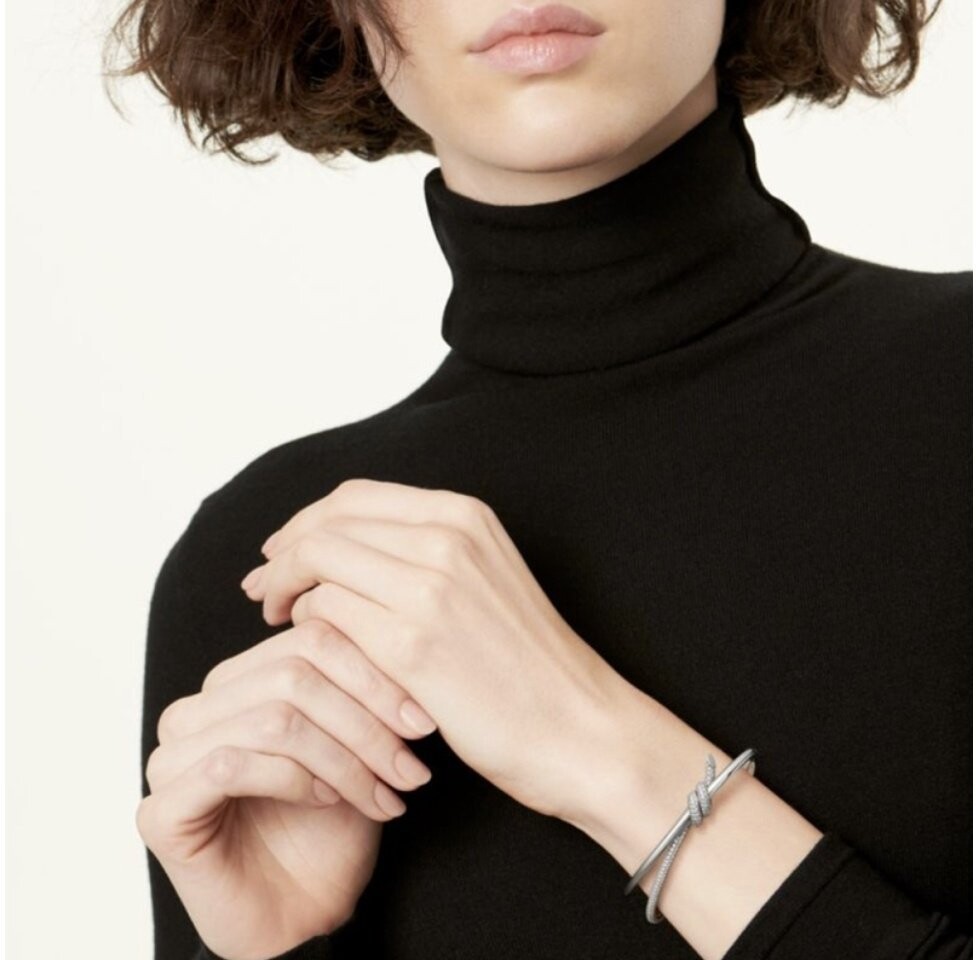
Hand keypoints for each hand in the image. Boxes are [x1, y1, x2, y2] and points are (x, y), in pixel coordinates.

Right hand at [136, 618, 437, 959]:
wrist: (301, 915)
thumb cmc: (330, 828)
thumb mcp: (360, 747)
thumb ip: (364, 692)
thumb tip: (406, 645)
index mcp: (240, 680)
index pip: (310, 639)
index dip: (373, 674)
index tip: (422, 721)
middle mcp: (199, 708)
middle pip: (294, 673)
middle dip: (365, 722)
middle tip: (409, 768)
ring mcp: (172, 756)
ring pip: (273, 718)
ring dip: (344, 759)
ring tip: (383, 793)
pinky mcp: (161, 809)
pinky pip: (231, 765)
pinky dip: (295, 781)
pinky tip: (327, 802)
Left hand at [241, 478, 632, 824]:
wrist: (579, 727)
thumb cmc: (530, 664)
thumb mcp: (486, 578)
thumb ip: (427, 552)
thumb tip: (346, 548)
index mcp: (466, 516)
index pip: (355, 497)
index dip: (306, 521)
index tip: (284, 550)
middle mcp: (449, 537)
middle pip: (328, 523)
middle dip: (283, 550)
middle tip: (263, 585)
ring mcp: (431, 588)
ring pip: (319, 562)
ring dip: (286, 587)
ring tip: (280, 616)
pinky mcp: (415, 645)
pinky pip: (329, 614)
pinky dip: (308, 624)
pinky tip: (306, 645)